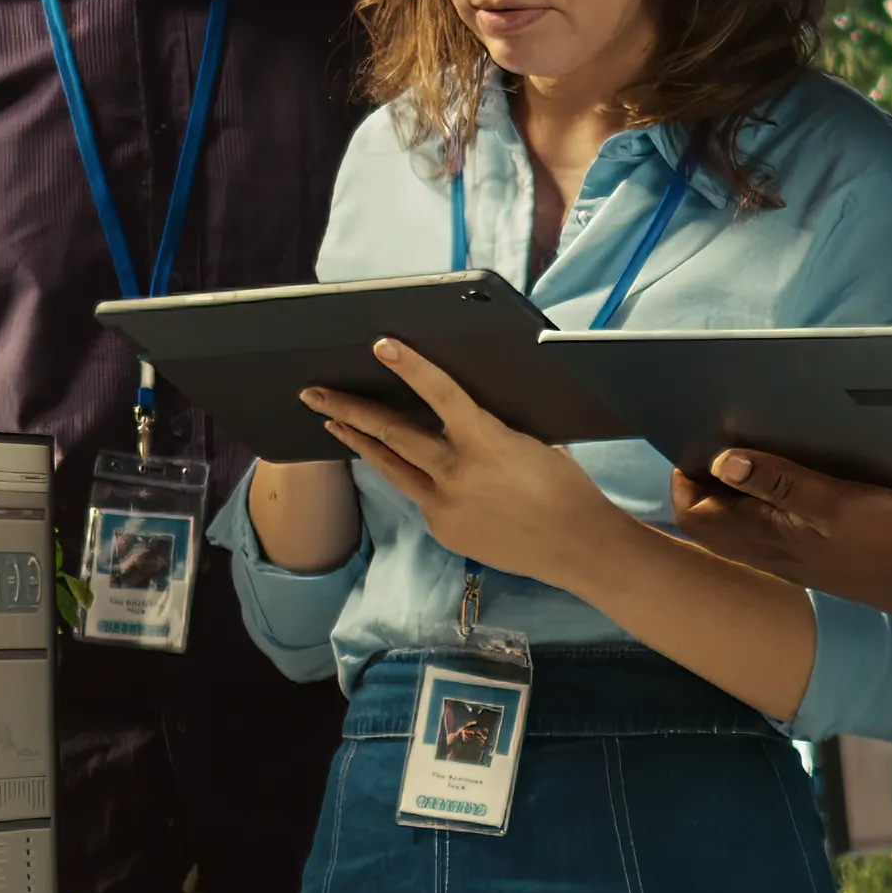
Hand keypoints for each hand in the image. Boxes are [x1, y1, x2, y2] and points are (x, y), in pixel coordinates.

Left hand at [302, 339, 638, 597]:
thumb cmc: (564, 487)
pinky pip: (420, 496)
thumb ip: (491, 427)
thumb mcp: (531, 441)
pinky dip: (413, 479)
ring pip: (391, 468)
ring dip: (359, 442)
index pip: (439, 394)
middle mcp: (456, 474)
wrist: (576, 546)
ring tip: (332, 424)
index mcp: (484, 441)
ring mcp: (444, 507)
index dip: (409, 366)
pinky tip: (411, 471)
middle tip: (315, 393)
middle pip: (391, 435)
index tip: (381, 345)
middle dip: (349, 410)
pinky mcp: (443, 530)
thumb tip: (462, 412)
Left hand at [668, 448, 891, 634]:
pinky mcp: (808, 551)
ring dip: (730, 487)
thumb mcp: (836, 503)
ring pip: (733, 522)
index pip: (692, 512)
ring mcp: (786, 552)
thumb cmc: (890, 539)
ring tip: (750, 446)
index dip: (685, 476)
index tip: (700, 437)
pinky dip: (757, 499)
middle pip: (707, 516)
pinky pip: (762, 525)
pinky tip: (784, 473)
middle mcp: (766, 549)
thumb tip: (723, 461)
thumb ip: (780, 481)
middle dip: (703, 476)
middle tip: (722, 433)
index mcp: (764, 537)